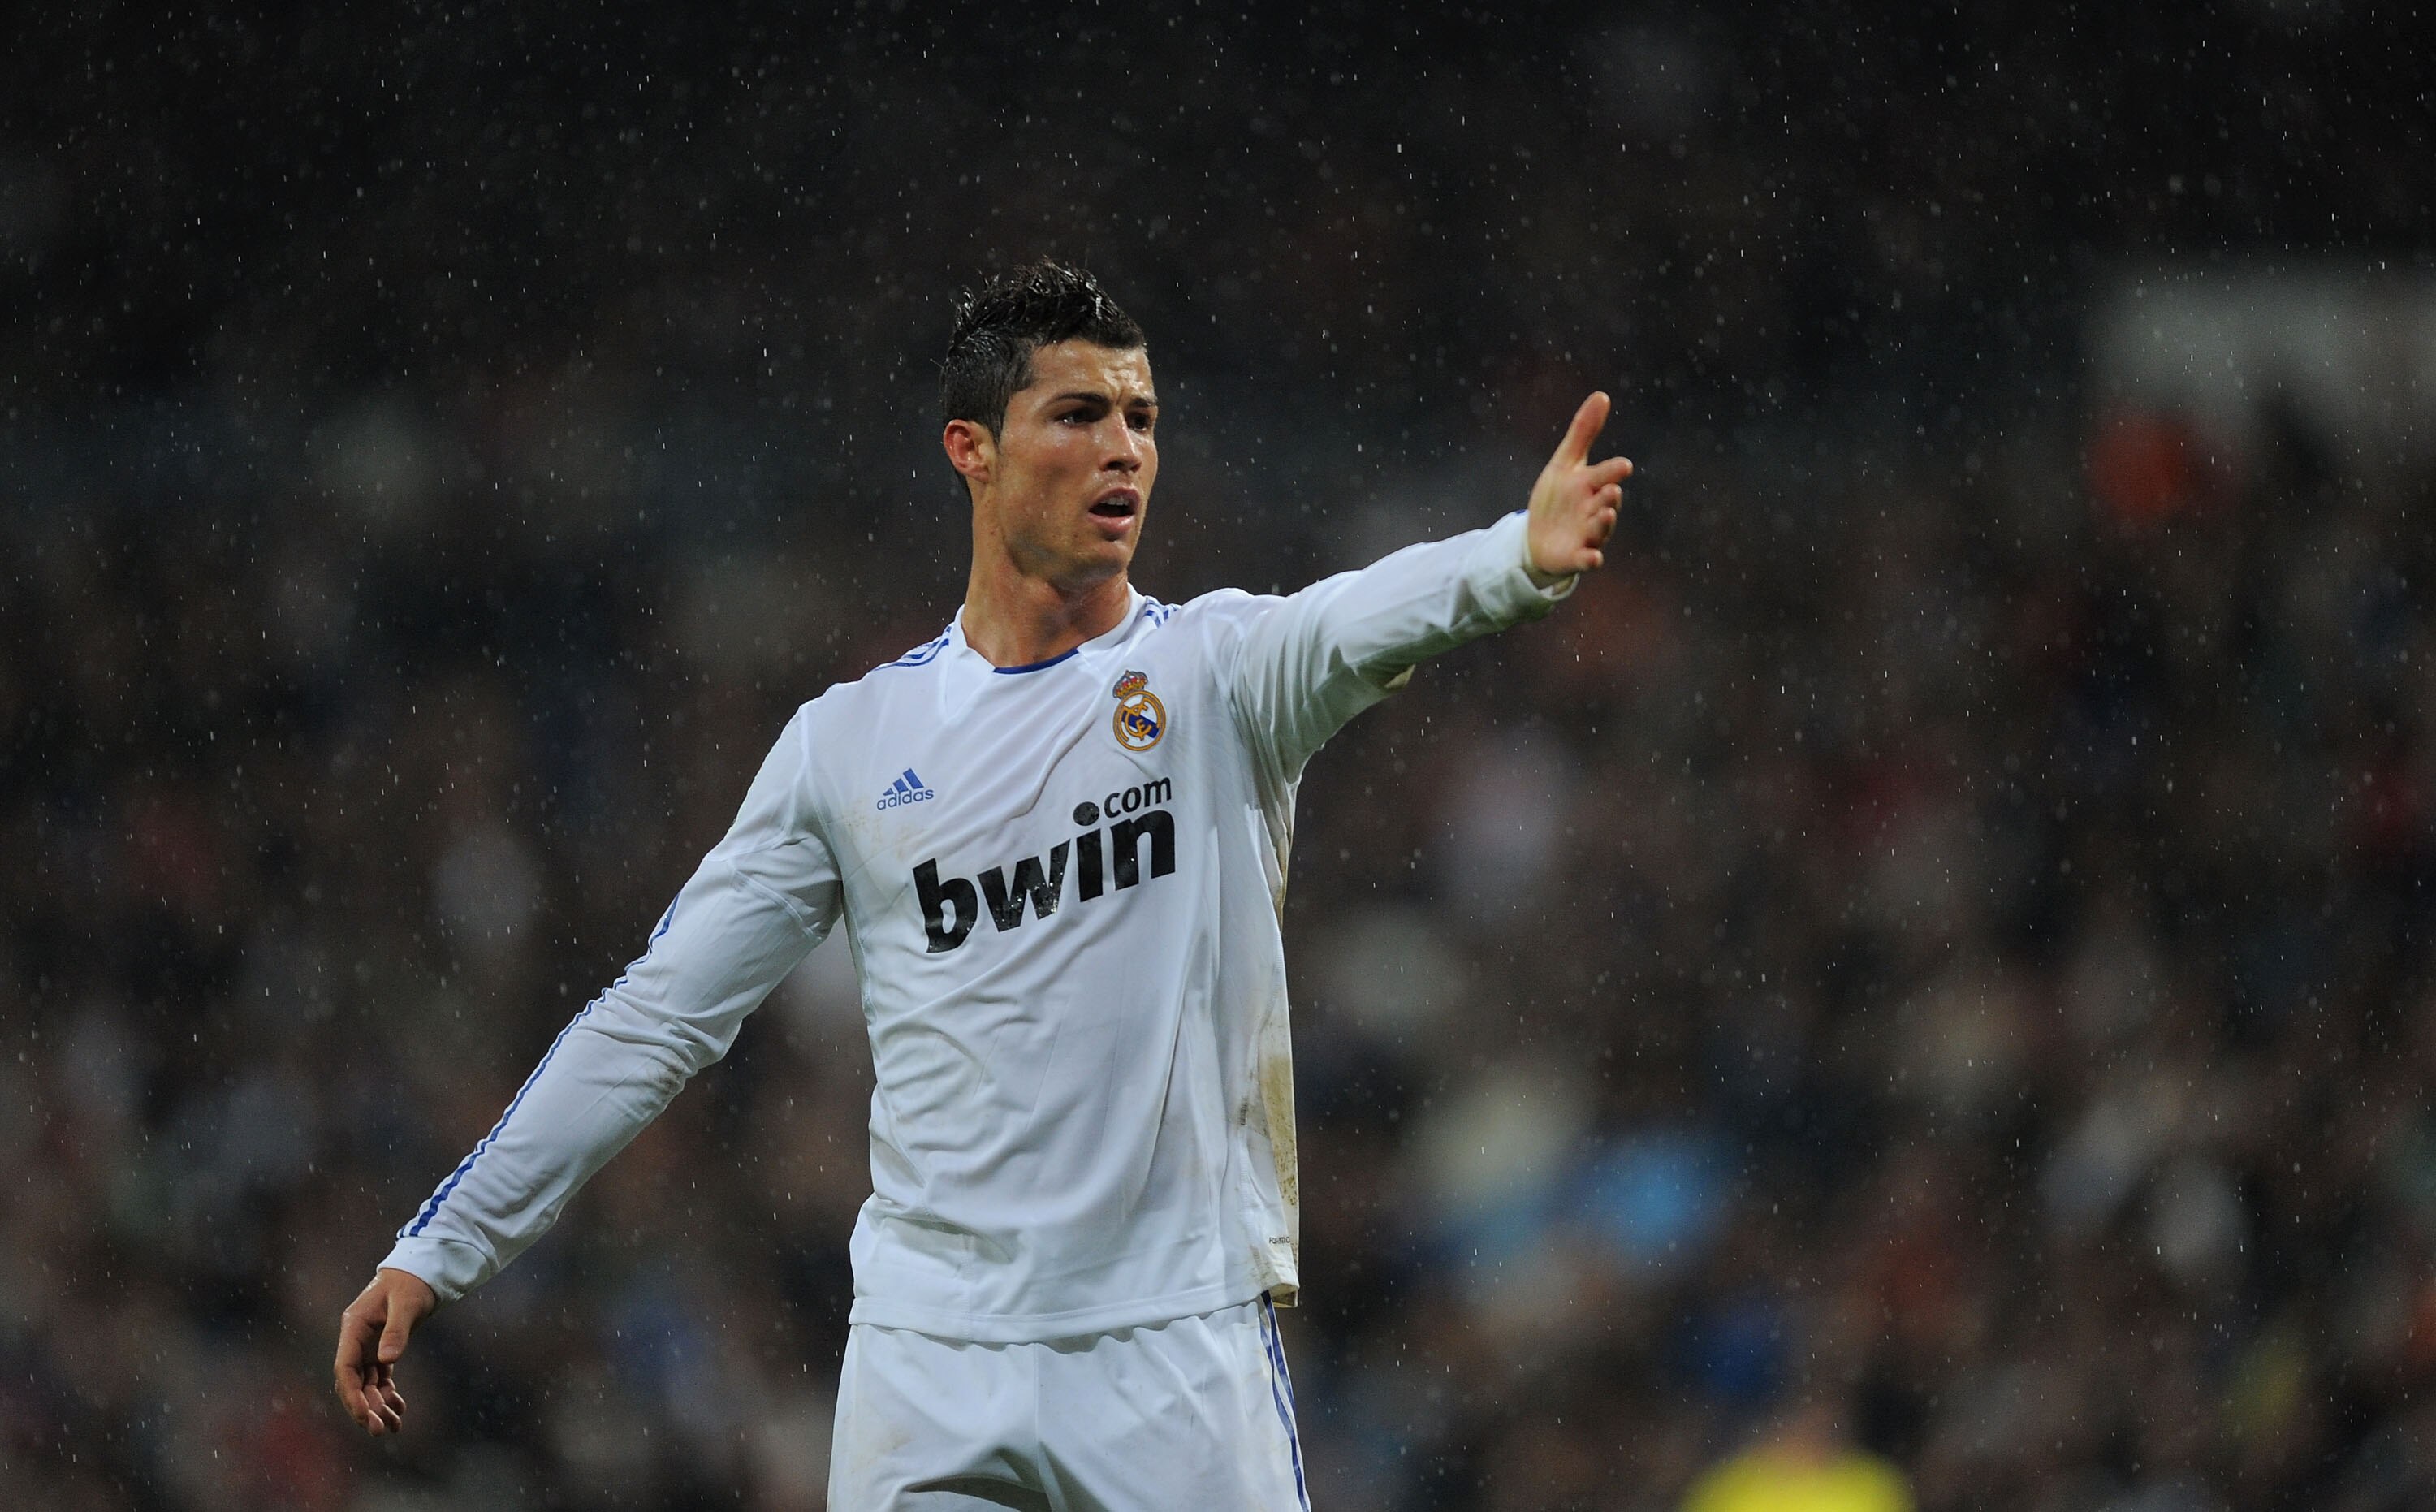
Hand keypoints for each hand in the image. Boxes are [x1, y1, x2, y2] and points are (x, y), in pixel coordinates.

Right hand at [333, 1267, 436, 1436]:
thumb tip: (387, 1360)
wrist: (422, 1271)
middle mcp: (356, 1339)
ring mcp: (368, 1345)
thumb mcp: (407, 1303)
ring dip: (377, 1406)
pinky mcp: (382, 1349)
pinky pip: (380, 1378)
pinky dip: (387, 1395)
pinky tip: (399, 1409)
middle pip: (353, 1382)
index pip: (345, 1368)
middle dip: (364, 1408)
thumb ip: (397, 1331)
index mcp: (354, 1327)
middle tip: (379, 1430)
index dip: (352, 1394)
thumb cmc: (412, 1282)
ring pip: (367, 1384)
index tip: (365, 1415)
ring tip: (395, 1426)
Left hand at [1526, 392, 1632, 580]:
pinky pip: (1587, 559)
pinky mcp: (1576, 556)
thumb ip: (1583, 431)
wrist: (1537, 537)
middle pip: (1606, 502)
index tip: (1623, 466)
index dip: (1614, 471)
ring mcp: (1588, 534)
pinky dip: (1591, 559)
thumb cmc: (1557, 498)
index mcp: (1592, 485)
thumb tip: (1602, 395)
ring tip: (1607, 514)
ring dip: (1604, 523)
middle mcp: (1594, 509)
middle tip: (1611, 490)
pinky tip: (1593, 557)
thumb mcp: (1565, 463)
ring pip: (1600, 529)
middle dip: (1609, 497)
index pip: (1606, 475)